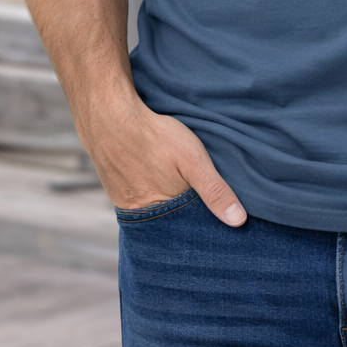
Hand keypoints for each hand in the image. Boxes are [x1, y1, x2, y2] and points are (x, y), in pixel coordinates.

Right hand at [81, 90, 246, 226]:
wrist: (108, 117)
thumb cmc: (154, 136)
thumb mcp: (193, 160)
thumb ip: (215, 190)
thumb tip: (238, 221)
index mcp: (159, 214)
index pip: (186, 229)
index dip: (201, 222)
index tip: (216, 218)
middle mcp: (138, 215)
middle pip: (169, 221)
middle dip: (184, 213)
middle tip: (194, 194)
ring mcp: (123, 201)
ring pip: (153, 209)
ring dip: (165, 202)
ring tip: (175, 184)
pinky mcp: (114, 188)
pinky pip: (137, 197)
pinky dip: (149, 190)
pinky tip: (155, 176)